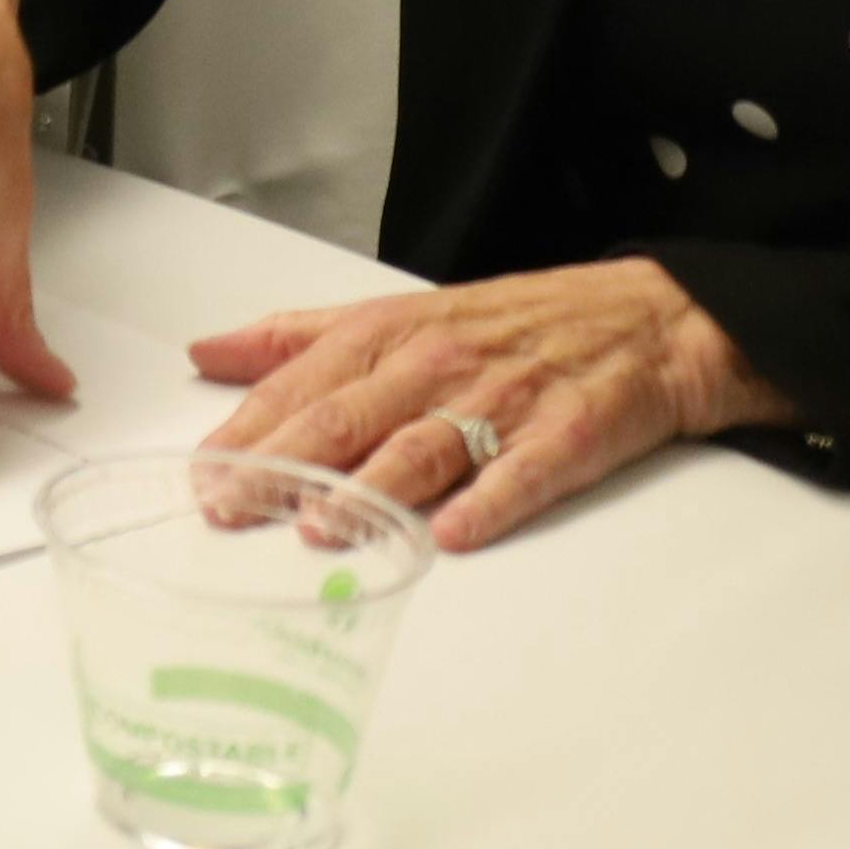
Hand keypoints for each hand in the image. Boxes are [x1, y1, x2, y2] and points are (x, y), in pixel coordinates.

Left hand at [190, 258, 785, 551]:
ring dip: (370, 490)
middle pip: (347, 418)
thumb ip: (297, 338)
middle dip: (283, 466)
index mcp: (390, 335)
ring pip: (423, 447)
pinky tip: (452, 534)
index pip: (301, 385)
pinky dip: (487, 503)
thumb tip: (207, 353)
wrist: (648, 318)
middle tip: (231, 508)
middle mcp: (437, 365)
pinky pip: (522, 473)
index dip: (249, 431)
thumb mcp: (396, 315)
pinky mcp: (567, 434)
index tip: (201, 473)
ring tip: (319, 528)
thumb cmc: (512, 324)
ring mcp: (503, 402)